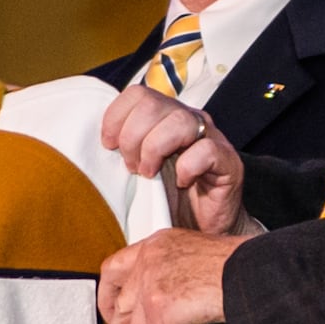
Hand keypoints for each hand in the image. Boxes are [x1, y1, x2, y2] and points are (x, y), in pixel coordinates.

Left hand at [99, 228, 238, 323]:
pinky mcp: (161, 309)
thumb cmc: (244, 268)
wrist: (259, 272)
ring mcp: (151, 284)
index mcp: (157, 246)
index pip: (114, 270)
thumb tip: (170, 316)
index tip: (113, 318)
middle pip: (117, 309)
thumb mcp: (199, 261)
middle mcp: (149, 261)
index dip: (108, 299)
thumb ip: (176, 279)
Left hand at [101, 86, 251, 236]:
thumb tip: (96, 148)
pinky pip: (205, 151)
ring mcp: (211, 138)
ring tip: (151, 175)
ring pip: (178, 121)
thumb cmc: (171, 201)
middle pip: (152, 104)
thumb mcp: (138, 171)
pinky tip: (182, 183)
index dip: (116, 117)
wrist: (207, 230)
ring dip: (155, 150)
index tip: (108, 146)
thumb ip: (123, 152)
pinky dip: (187, 167)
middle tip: (132, 168)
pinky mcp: (228, 161)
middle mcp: (189, 119)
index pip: (137, 94)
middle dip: (132, 138)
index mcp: (165, 116)